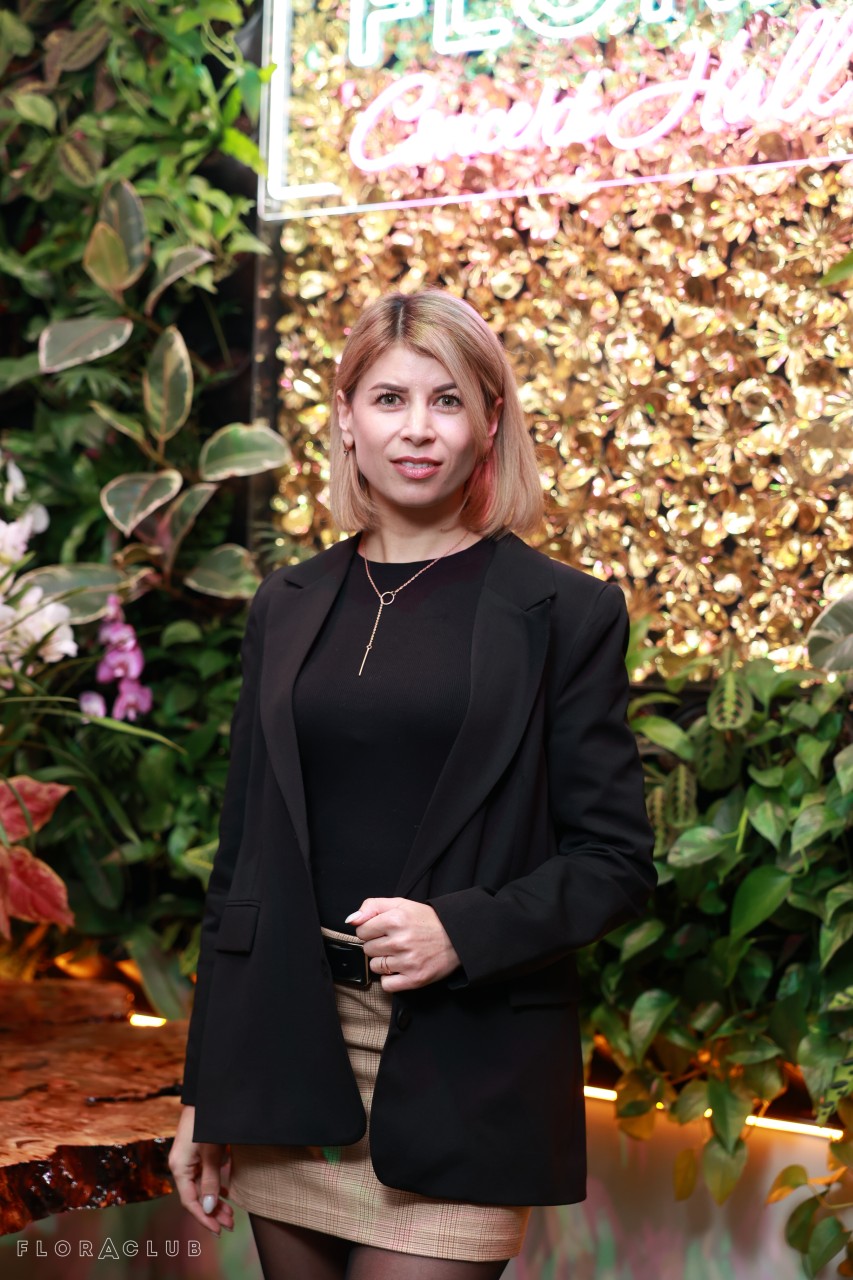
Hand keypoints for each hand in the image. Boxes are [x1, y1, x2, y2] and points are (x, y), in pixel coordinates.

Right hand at [168, 1104, 234, 1234]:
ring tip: (231, 1213)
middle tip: (231, 1223)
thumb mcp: (211, 1152)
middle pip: (196, 1195)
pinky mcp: (196, 1151)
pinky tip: (225, 1194)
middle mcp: (181, 1165)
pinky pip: (204, 1174)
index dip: (204, 1217)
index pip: (190, 1201)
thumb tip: (209, 1208)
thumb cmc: (207, 1122)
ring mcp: (188, 1158)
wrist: (206, 1094)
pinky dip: (215, 1185)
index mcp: (179, 1167)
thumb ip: (211, 1180)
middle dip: (213, 1211)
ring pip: (202, 1186)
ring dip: (216, 1200)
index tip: (218, 1230)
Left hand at [345, 897, 462, 991]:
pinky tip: (401, 968)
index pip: (361, 930)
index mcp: (396, 919)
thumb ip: (372, 906)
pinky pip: (386, 984)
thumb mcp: (400, 904)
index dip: (371, 930)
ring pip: (375, 966)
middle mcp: (401, 941)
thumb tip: (351, 920)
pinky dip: (391, 978)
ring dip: (384, 961)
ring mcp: (408, 962)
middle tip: (395, 940)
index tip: (384, 929)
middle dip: (378, 945)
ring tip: (400, 954)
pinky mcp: (414, 979)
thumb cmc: (426, 920)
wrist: (456, 938)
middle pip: (367, 949)